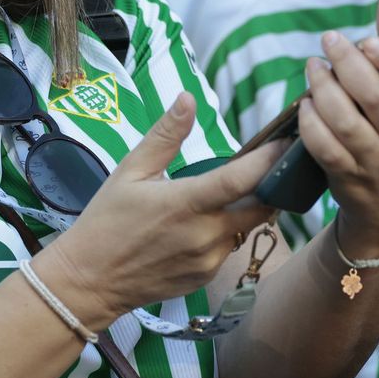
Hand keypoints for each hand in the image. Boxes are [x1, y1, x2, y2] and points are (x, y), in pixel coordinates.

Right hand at [40, 92, 284, 324]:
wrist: (90, 279)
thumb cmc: (107, 219)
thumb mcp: (130, 171)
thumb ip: (165, 136)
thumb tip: (188, 98)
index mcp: (185, 203)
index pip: (241, 180)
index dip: (269, 160)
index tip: (287, 142)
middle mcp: (205, 235)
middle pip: (260, 207)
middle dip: (271, 185)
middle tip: (272, 163)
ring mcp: (209, 260)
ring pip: (245, 228)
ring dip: (246, 208)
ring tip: (234, 190)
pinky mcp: (207, 277)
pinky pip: (228, 248)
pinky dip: (225, 232)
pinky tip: (203, 223)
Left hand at [298, 0, 378, 256]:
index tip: (370, 41)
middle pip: (374, 97)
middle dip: (345, 63)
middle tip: (330, 40)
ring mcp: (376, 161)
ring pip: (343, 120)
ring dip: (322, 87)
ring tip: (314, 67)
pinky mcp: (347, 177)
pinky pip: (322, 145)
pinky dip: (309, 119)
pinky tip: (307, 102)